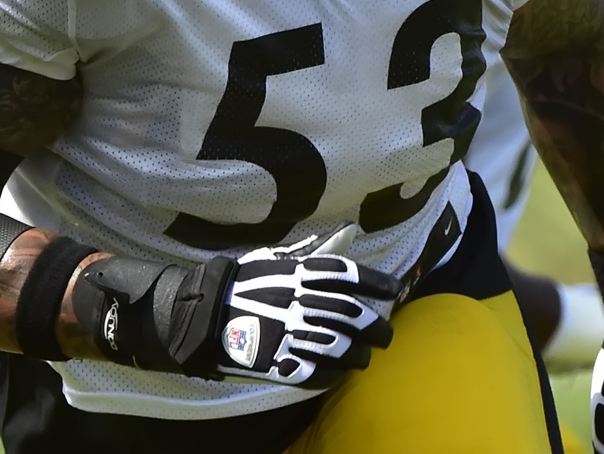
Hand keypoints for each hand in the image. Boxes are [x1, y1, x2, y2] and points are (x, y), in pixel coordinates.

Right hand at [218, 224, 397, 386]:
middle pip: (352, 315)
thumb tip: (351, 230)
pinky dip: (335, 373)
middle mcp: (301, 301)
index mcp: (300, 273)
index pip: (350, 275)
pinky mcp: (281, 361)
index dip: (377, 283)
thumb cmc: (248, 280)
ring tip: (364, 356)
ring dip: (359, 354)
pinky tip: (339, 372)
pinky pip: (319, 372)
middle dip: (376, 327)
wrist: (209, 312)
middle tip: (385, 334)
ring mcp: (292, 333)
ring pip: (342, 347)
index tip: (394, 290)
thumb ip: (319, 249)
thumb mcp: (281, 257)